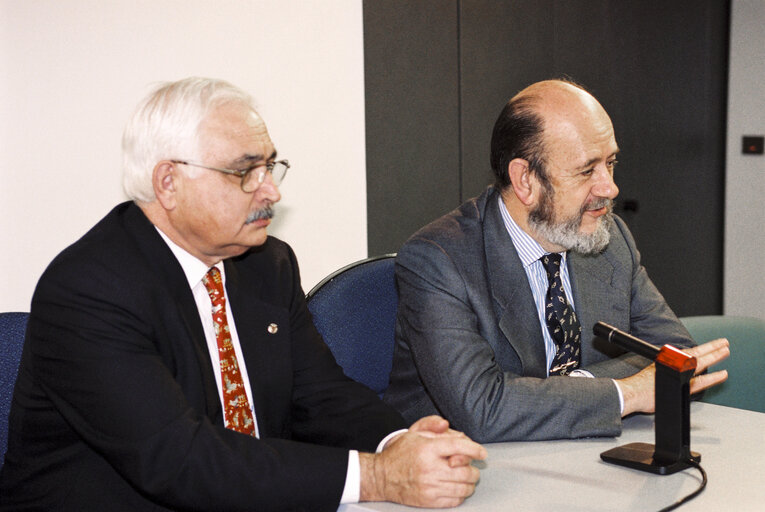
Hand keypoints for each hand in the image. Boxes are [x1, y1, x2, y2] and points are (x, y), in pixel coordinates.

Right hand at [359, 416, 486, 507]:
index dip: (475, 449)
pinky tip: (456, 487)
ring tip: (466, 478)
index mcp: (427, 449)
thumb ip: (431, 425)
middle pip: (466, 471)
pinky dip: (461, 494)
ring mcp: (429, 487)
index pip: (459, 447)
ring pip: (463, 488)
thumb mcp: (413, 432)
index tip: (482, 452)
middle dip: (473, 469)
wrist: (381, 477)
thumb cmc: (400, 453)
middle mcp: (429, 468)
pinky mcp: (428, 501)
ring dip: (470, 483)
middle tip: (471, 467)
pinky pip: (455, 500)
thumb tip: (447, 425)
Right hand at [618, 338, 729, 415]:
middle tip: (724, 343)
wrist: (632, 393)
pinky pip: (702, 381)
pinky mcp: (682, 386)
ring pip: (701, 363)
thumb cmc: (639, 386)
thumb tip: (670, 371)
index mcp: (667, 360)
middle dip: (712, 348)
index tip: (712, 344)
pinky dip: (713, 377)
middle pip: (696, 354)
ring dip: (714, 357)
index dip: (701, 348)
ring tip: (725, 352)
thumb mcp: (653, 372)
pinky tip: (722, 375)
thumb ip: (664, 370)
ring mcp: (679, 374)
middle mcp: (674, 364)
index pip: (688, 352)